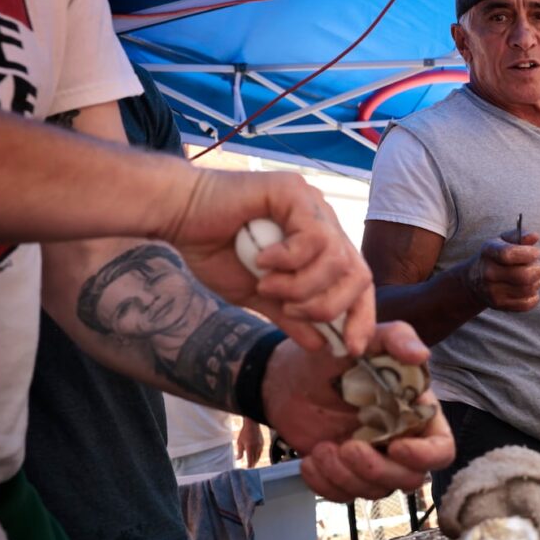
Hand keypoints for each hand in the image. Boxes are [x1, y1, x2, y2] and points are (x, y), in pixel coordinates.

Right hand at [159, 168, 375, 355]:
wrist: (178, 217)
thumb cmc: (216, 250)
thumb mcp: (259, 296)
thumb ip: (291, 316)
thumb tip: (322, 345)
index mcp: (322, 245)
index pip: (358, 283)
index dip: (360, 317)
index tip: (349, 348)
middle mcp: (325, 222)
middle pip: (358, 274)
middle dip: (328, 306)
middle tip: (290, 311)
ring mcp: (312, 205)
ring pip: (337, 260)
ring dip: (301, 286)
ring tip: (268, 285)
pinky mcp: (295, 191)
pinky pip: (313, 238)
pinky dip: (288, 260)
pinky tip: (261, 260)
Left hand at [236, 417, 264, 467]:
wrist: (252, 424)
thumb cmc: (244, 433)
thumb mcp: (239, 442)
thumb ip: (239, 452)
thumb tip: (238, 459)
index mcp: (250, 448)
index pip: (250, 459)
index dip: (249, 465)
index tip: (248, 469)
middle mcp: (256, 448)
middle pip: (255, 459)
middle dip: (252, 464)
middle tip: (250, 468)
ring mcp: (260, 445)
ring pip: (258, 456)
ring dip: (255, 460)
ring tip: (253, 463)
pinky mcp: (262, 443)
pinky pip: (260, 452)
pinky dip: (258, 455)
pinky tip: (256, 456)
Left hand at [260, 320, 454, 501]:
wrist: (288, 376)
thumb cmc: (334, 354)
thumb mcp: (366, 339)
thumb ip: (396, 338)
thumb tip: (421, 354)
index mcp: (416, 413)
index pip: (441, 449)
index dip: (424, 456)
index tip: (395, 447)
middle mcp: (401, 440)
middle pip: (409, 479)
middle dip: (377, 469)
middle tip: (347, 446)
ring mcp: (373, 460)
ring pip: (376, 490)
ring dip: (347, 477)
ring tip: (322, 449)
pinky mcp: (345, 473)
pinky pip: (345, 495)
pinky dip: (326, 485)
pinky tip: (309, 461)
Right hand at [462, 230, 539, 311]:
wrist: (474, 280)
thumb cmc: (495, 257)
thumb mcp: (503, 241)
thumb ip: (520, 236)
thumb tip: (534, 236)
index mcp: (489, 251)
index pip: (509, 254)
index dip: (528, 253)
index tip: (537, 253)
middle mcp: (488, 272)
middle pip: (524, 275)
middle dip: (539, 269)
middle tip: (539, 267)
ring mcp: (492, 291)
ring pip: (528, 289)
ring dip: (537, 282)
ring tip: (534, 277)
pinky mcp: (499, 305)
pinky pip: (527, 304)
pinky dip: (534, 297)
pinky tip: (530, 289)